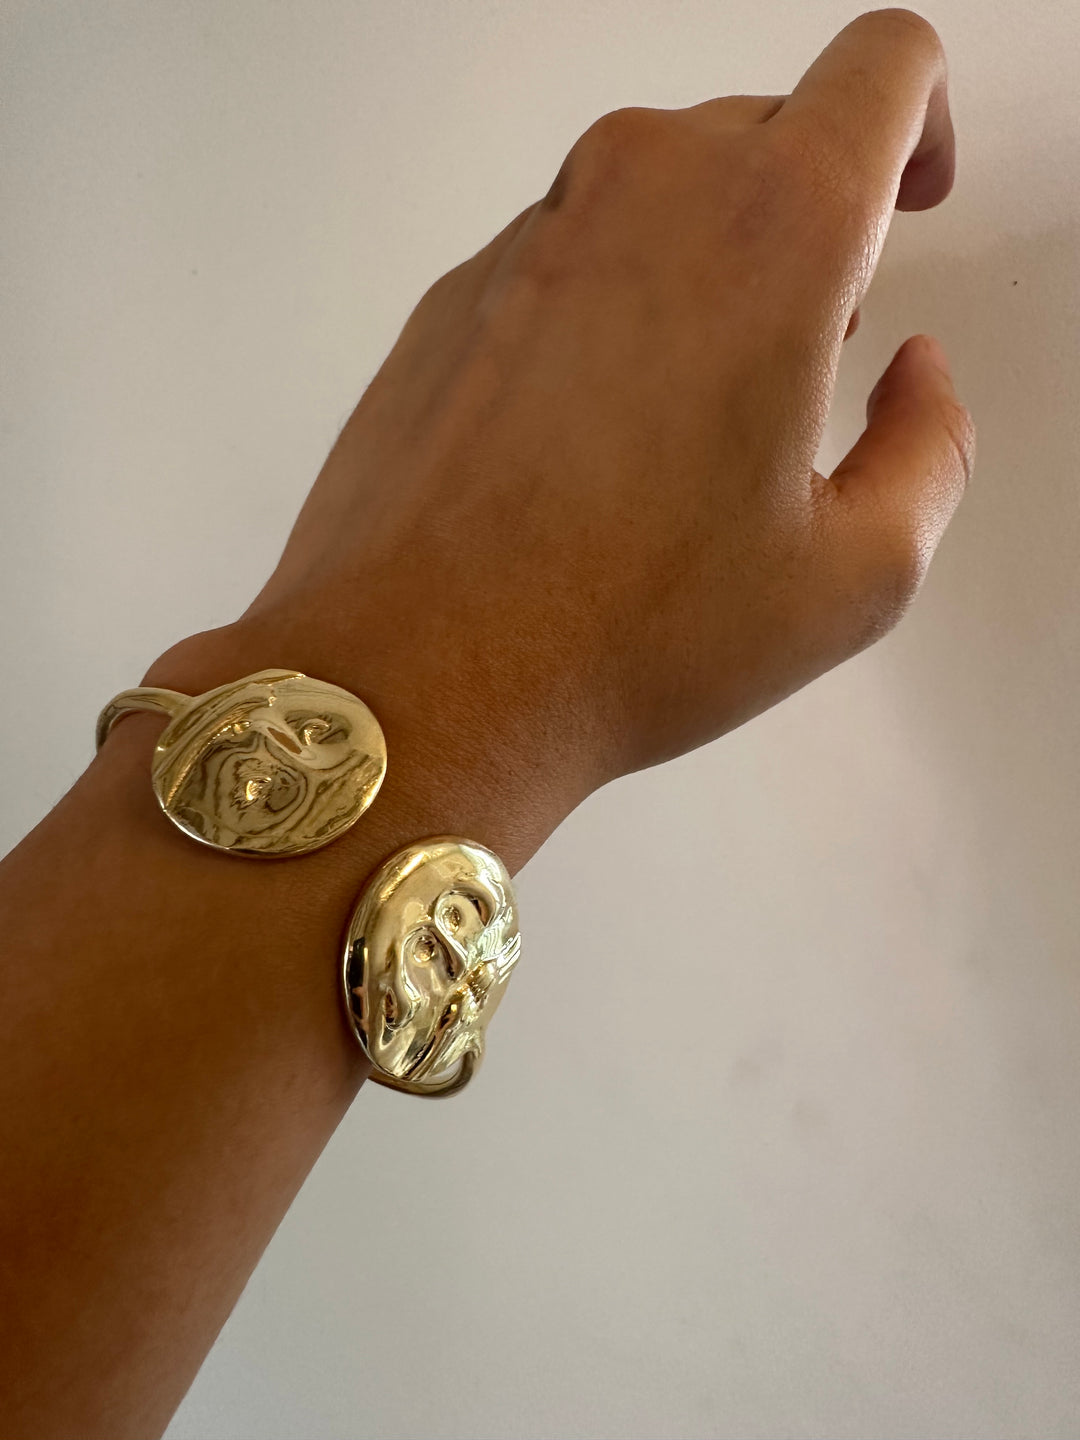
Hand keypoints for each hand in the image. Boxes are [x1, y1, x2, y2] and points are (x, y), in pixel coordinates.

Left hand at [145, 8, 973, 859]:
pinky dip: (607, 310)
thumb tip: (918, 383)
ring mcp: (530, 237)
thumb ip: (933, 446)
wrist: (419, 679)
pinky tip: (596, 441)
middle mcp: (641, 195)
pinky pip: (564, 260)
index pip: (882, 70)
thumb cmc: (621, 632)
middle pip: (763, 134)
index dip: (918, 122)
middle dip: (811, 221)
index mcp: (771, 231)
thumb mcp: (855, 575)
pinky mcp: (453, 295)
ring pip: (656, 196)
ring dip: (705, 266)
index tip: (908, 195)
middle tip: (813, 345)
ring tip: (700, 413)